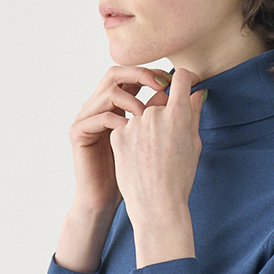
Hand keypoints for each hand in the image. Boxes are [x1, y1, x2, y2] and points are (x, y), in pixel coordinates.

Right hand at [68, 65, 171, 214]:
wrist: (110, 201)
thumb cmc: (136, 174)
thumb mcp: (157, 139)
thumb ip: (168, 114)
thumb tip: (195, 91)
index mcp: (115, 105)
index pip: (130, 76)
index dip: (150, 72)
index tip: (172, 80)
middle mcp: (98, 106)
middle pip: (115, 73)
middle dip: (140, 75)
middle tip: (162, 86)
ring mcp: (86, 118)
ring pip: (108, 92)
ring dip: (133, 101)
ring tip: (147, 117)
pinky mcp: (78, 133)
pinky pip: (99, 117)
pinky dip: (119, 119)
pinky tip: (132, 130)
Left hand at [109, 68, 204, 226]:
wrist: (156, 204)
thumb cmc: (179, 178)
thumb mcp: (193, 146)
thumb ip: (193, 115)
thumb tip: (196, 93)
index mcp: (178, 115)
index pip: (182, 79)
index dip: (186, 78)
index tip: (187, 83)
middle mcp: (154, 114)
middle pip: (160, 100)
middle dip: (165, 114)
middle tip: (168, 142)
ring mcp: (134, 123)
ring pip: (142, 115)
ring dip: (147, 128)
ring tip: (153, 156)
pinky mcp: (118, 135)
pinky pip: (127, 127)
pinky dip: (133, 138)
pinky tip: (139, 159)